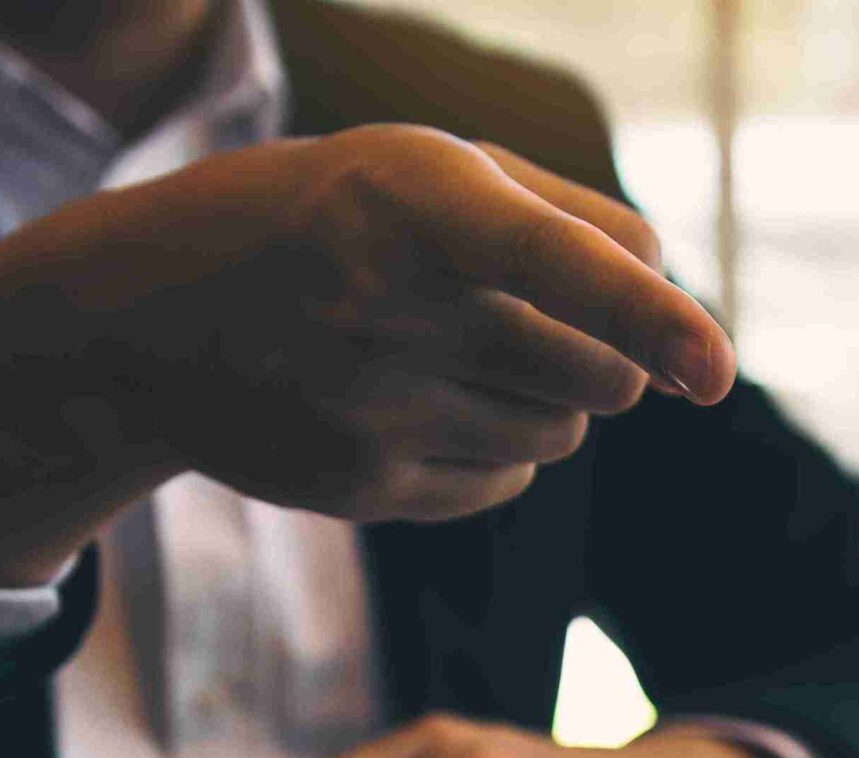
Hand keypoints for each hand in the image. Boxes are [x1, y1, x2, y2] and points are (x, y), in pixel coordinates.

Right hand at [0, 124, 736, 586]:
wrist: (143, 319)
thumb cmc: (321, 217)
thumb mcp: (423, 168)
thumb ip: (566, 212)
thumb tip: (675, 288)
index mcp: (406, 201)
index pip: (551, 262)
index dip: (646, 313)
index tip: (715, 368)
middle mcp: (385, 308)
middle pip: (600, 374)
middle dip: (614, 357)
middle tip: (541, 320)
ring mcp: (369, 410)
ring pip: (564, 435)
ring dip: (558, 401)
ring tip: (465, 354)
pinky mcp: (361, 488)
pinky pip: (508, 482)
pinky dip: (503, 451)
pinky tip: (425, 405)